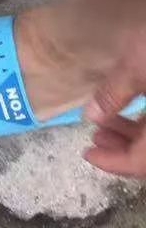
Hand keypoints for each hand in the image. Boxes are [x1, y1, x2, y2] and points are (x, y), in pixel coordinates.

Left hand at [84, 31, 145, 177]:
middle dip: (122, 151)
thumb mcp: (137, 64)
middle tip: (94, 140)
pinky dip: (145, 123)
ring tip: (103, 124)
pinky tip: (125, 109)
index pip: (144, 162)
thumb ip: (115, 92)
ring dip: (133, 136)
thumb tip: (92, 115)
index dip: (114, 164)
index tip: (88, 155)